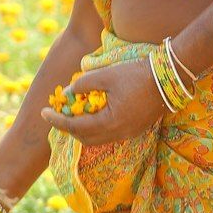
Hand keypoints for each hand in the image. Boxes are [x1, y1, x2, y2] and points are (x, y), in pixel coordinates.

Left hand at [40, 59, 167, 144]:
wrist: (169, 78)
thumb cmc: (136, 74)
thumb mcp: (106, 75)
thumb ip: (84, 84)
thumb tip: (69, 92)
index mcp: (109, 122)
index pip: (75, 126)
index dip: (56, 120)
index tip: (43, 112)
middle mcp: (118, 134)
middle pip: (85, 138)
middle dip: (68, 127)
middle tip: (57, 113)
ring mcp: (128, 134)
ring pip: (97, 138)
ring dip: (82, 128)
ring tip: (73, 112)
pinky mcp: (135, 129)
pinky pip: (109, 134)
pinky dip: (96, 127)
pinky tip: (94, 113)